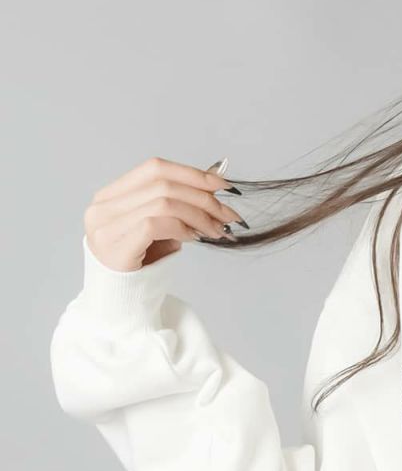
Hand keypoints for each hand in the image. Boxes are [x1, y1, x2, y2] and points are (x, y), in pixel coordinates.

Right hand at [84, 157, 244, 271]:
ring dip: (199, 215)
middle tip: (229, 215)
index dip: (192, 173)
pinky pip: (156, 224)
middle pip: (163, 184)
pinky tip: (195, 238)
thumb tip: (216, 181)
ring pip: (163, 203)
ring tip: (217, 230)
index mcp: (111, 195)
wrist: (121, 303)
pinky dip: (182, 228)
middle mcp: (103, 207)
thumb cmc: (142, 262)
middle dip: (203, 198)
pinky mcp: (116, 246)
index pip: (155, 168)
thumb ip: (178, 203)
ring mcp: (106, 226)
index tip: (223, 185)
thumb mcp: (160, 226)